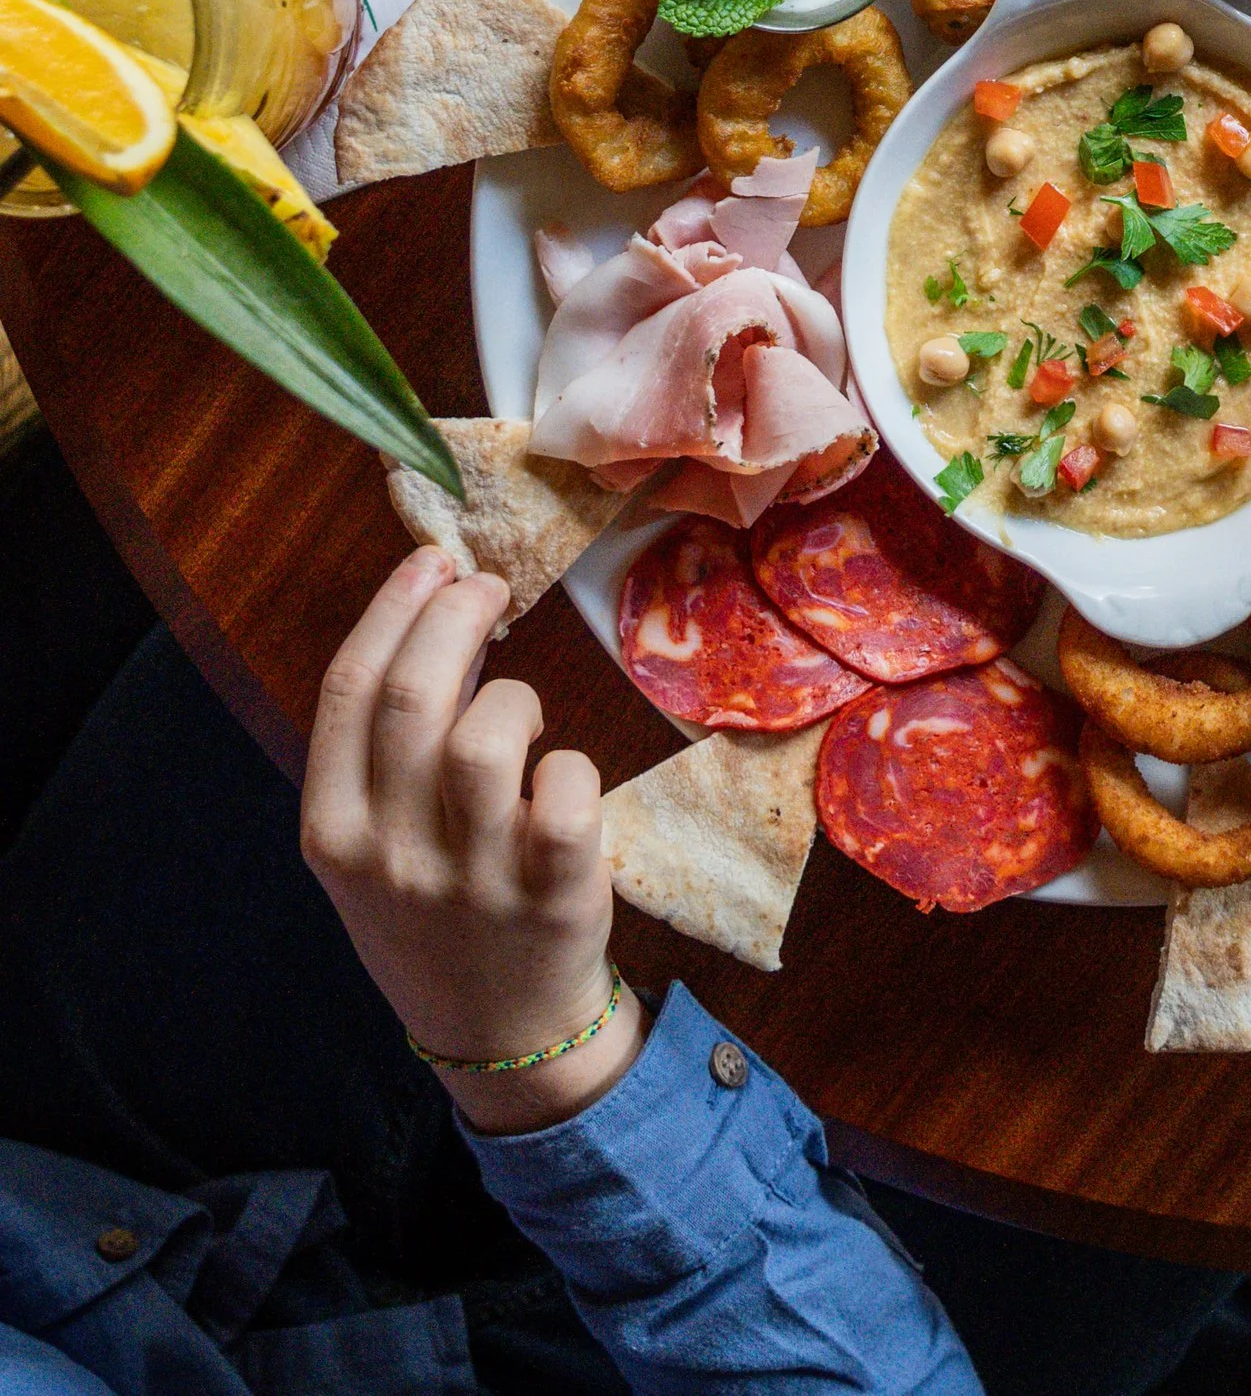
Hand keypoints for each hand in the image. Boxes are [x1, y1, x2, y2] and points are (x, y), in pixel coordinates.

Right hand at [301, 549, 643, 1132]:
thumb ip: (381, 751)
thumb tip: (434, 616)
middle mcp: (390, 855)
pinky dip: (570, 761)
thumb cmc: (434, 913)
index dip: (393, 608)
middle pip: (412, 695)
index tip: (432, 563)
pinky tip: (561, 773)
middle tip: (486, 589)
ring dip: (513, 694)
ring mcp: (471, 879)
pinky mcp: (552, 896)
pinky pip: (565, 789)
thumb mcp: (371, 846)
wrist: (497, 1037)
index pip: (346, 690)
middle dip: (455, 615)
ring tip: (521, 705)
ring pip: (485, 736)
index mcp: (331, 833)